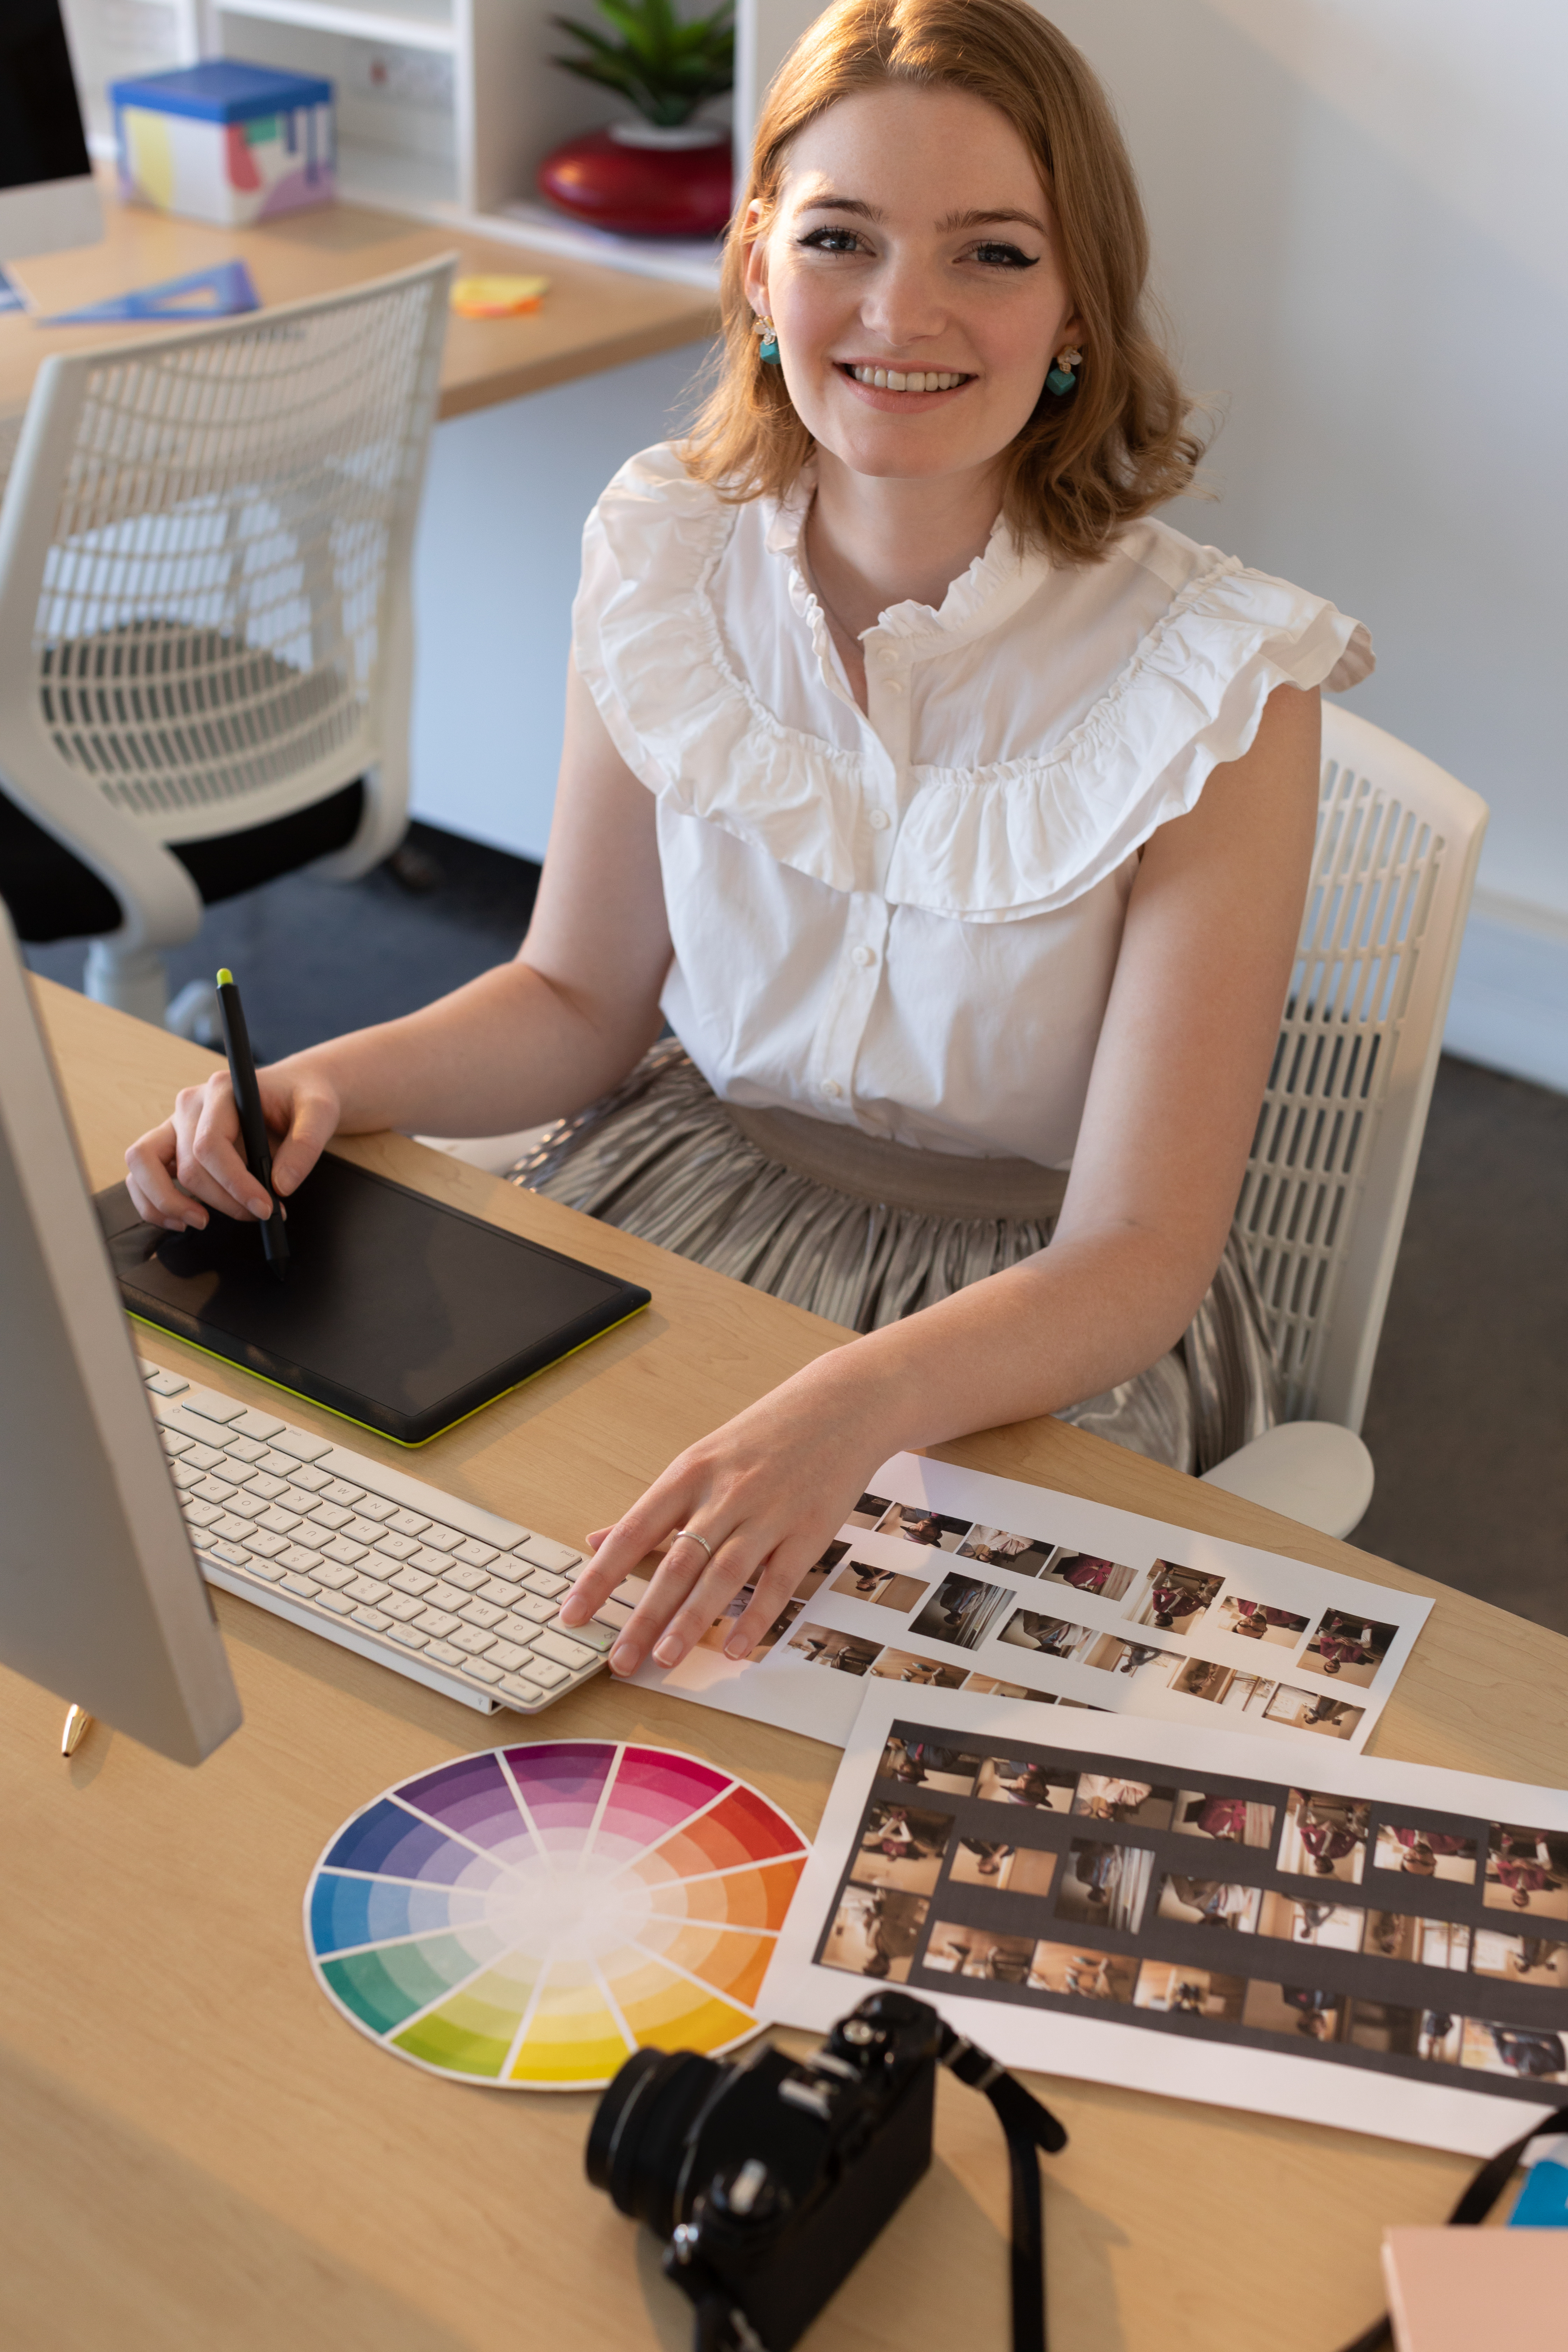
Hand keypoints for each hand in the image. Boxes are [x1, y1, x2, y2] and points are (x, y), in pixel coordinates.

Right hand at [124, 1057, 340, 1230]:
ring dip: (170, 1204)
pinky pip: (140, 1174)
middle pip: (188, 1165)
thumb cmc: (303, 1098)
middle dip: (222, 1201)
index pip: (211, 1145)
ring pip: (145, 1167)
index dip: (235, 1184)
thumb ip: (305, 1145)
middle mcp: (190, 1104)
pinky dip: (152, 1203)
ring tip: (203, 1222)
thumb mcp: (320, 1113)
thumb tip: (280, 1186)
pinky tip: (181, 1220)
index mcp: (222, 1090)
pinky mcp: (170, 1144)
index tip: (265, 1208)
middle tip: (257, 1215)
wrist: (294, 1091)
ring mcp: (175, 1124)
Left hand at [556, 1349, 894, 1675]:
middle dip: (643, 1616)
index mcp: (689, 1474)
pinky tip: (736, 1647)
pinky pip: (778, 1582)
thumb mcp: (699, 1461)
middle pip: (676, 1563)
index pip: (633, 1531)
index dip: (599, 1576)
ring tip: (665, 1658)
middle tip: (618, 1659)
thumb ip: (653, 1508)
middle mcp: (725, 1494)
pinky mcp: (809, 1532)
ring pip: (723, 1575)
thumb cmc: (765, 1435)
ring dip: (692, 1621)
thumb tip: (597, 1541)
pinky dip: (757, 1617)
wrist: (840, 1405)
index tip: (572, 1613)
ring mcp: (769, 1514)